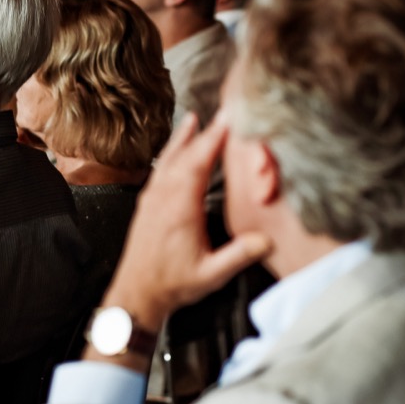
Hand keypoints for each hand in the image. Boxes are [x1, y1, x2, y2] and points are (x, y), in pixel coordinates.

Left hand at [103, 113, 270, 330]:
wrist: (136, 292)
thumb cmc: (173, 284)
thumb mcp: (211, 274)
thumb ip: (239, 255)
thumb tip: (268, 239)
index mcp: (180, 207)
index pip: (198, 163)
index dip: (214, 139)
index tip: (227, 118)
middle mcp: (164, 196)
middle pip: (185, 155)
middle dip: (205, 132)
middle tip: (222, 110)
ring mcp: (153, 198)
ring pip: (169, 160)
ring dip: (183, 138)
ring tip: (194, 119)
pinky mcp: (148, 204)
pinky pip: (160, 170)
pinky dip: (170, 154)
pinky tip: (174, 151)